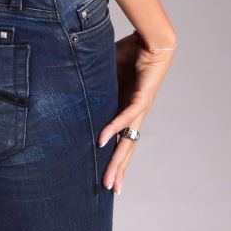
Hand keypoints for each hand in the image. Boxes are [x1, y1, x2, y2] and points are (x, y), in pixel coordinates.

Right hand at [98, 30, 175, 193]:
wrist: (153, 40)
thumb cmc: (132, 53)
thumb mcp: (108, 72)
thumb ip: (98, 84)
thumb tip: (77, 85)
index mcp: (127, 108)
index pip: (121, 139)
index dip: (115, 157)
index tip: (108, 176)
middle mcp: (135, 113)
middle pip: (126, 147)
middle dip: (117, 169)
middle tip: (110, 190)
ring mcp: (140, 108)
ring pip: (128, 140)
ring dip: (117, 160)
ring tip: (109, 180)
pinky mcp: (143, 98)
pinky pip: (125, 116)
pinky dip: (113, 128)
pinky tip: (103, 141)